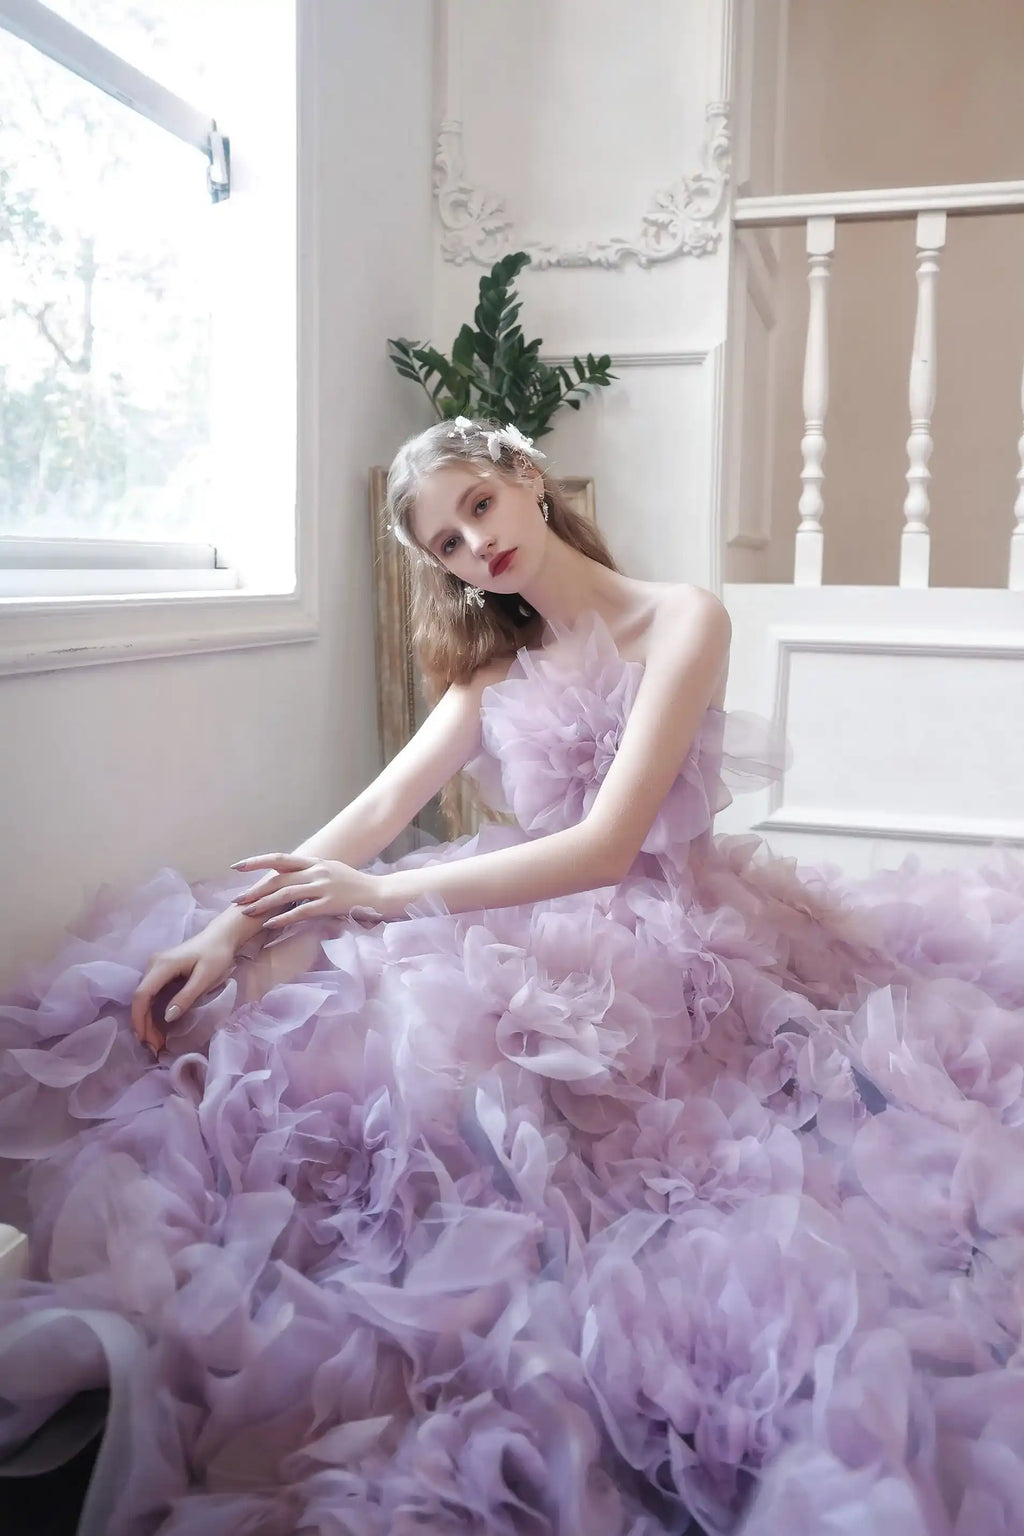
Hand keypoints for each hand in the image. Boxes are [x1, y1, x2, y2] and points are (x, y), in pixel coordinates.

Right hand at [131, 932, 237, 1053]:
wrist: (221, 936)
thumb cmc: (216, 955)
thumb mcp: (205, 977)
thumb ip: (186, 997)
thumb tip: (167, 1017)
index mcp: (161, 965)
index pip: (142, 995)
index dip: (140, 1020)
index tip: (146, 1040)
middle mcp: (153, 965)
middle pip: (140, 999)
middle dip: (144, 1026)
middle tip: (154, 1048)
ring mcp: (155, 968)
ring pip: (144, 999)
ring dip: (147, 1022)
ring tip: (156, 1042)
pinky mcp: (160, 972)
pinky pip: (152, 995)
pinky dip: (152, 1013)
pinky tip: (158, 1028)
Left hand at [230, 852, 382, 928]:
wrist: (379, 893)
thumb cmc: (355, 885)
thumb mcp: (332, 871)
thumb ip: (311, 873)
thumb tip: (291, 878)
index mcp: (315, 862)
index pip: (280, 859)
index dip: (257, 862)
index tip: (237, 867)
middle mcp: (317, 871)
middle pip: (279, 878)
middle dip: (255, 889)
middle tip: (236, 899)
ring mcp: (323, 887)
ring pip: (286, 894)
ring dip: (263, 904)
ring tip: (247, 912)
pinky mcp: (329, 904)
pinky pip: (301, 912)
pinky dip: (283, 918)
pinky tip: (269, 925)